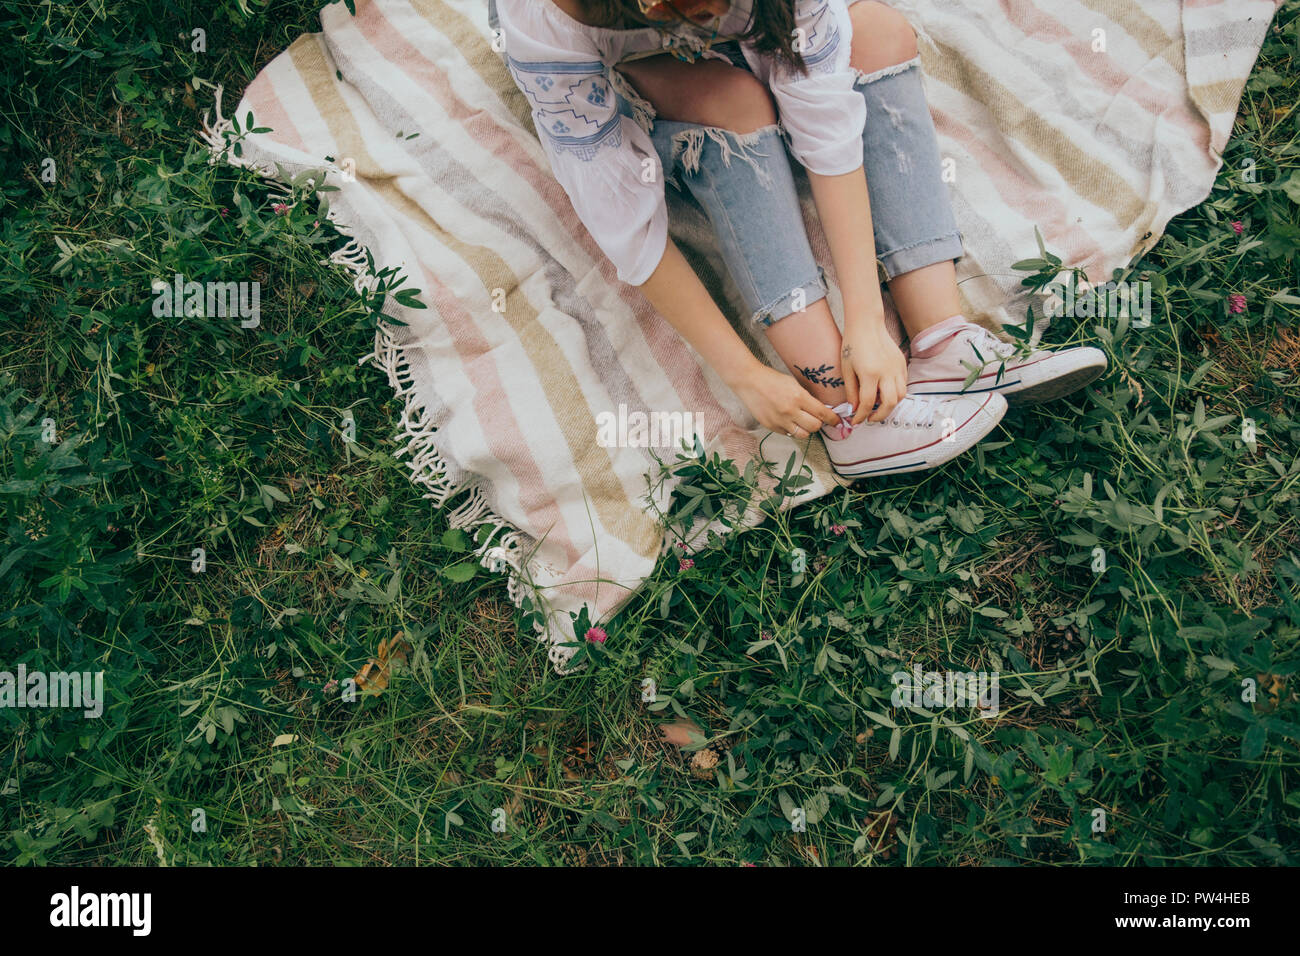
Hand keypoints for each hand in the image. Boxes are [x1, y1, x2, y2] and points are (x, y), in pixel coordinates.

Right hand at [729, 362, 843, 437]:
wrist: (749, 381)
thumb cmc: (772, 379)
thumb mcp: (794, 384)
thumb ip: (807, 398)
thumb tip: (820, 410)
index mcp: (799, 397)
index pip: (822, 413)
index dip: (833, 419)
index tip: (837, 421)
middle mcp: (790, 411)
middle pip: (815, 427)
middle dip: (819, 423)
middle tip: (817, 418)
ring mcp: (780, 420)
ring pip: (802, 434)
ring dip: (806, 429)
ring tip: (802, 421)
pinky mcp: (771, 426)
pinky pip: (788, 434)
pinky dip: (791, 429)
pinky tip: (788, 420)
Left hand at [840, 317, 907, 424]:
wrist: (867, 324)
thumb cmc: (852, 345)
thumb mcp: (847, 369)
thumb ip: (851, 391)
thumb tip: (854, 409)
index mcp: (870, 374)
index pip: (868, 403)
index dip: (861, 416)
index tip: (856, 421)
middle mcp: (887, 372)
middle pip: (890, 404)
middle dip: (879, 415)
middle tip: (869, 418)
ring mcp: (897, 367)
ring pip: (900, 395)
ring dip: (890, 405)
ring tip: (877, 406)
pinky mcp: (902, 363)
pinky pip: (903, 384)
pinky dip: (895, 392)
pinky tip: (884, 392)